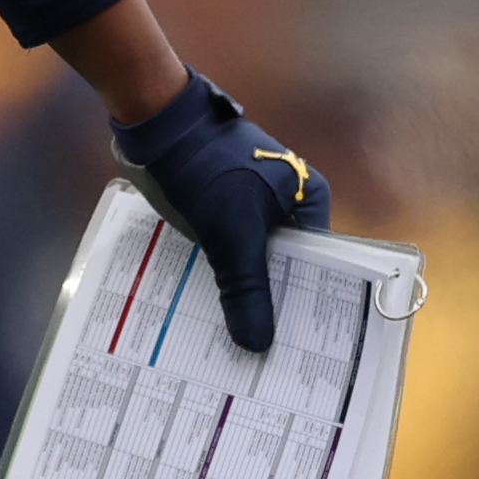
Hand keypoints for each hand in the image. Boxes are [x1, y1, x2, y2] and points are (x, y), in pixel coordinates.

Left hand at [109, 70, 329, 355]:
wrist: (159, 123)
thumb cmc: (207, 167)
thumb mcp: (230, 234)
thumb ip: (246, 289)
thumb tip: (257, 345)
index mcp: (309, 199)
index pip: (319, 266)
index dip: (307, 307)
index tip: (296, 350)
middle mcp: (289, 203)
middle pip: (285, 267)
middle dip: (271, 306)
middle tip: (261, 355)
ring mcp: (255, 204)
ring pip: (253, 261)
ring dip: (242, 293)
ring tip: (233, 341)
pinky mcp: (224, 207)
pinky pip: (228, 250)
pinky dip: (220, 275)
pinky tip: (208, 309)